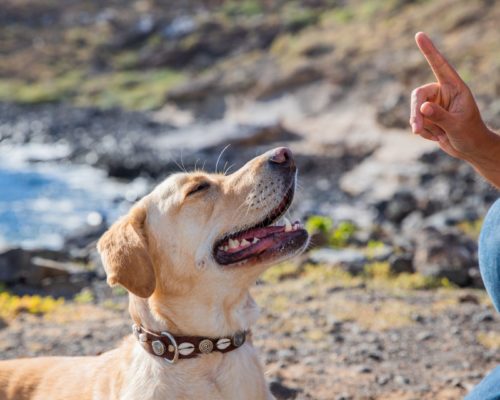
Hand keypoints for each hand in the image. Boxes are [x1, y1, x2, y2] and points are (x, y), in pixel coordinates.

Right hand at [409, 32, 497, 164]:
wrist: (470, 149)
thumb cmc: (470, 134)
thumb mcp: (457, 125)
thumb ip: (440, 116)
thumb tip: (423, 107)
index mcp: (455, 87)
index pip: (439, 65)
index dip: (429, 51)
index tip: (419, 35)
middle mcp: (443, 92)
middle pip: (419, 95)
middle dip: (416, 112)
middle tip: (416, 129)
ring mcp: (434, 104)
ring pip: (415, 110)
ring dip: (420, 125)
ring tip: (434, 136)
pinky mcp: (428, 116)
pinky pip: (416, 121)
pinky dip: (423, 131)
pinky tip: (436, 137)